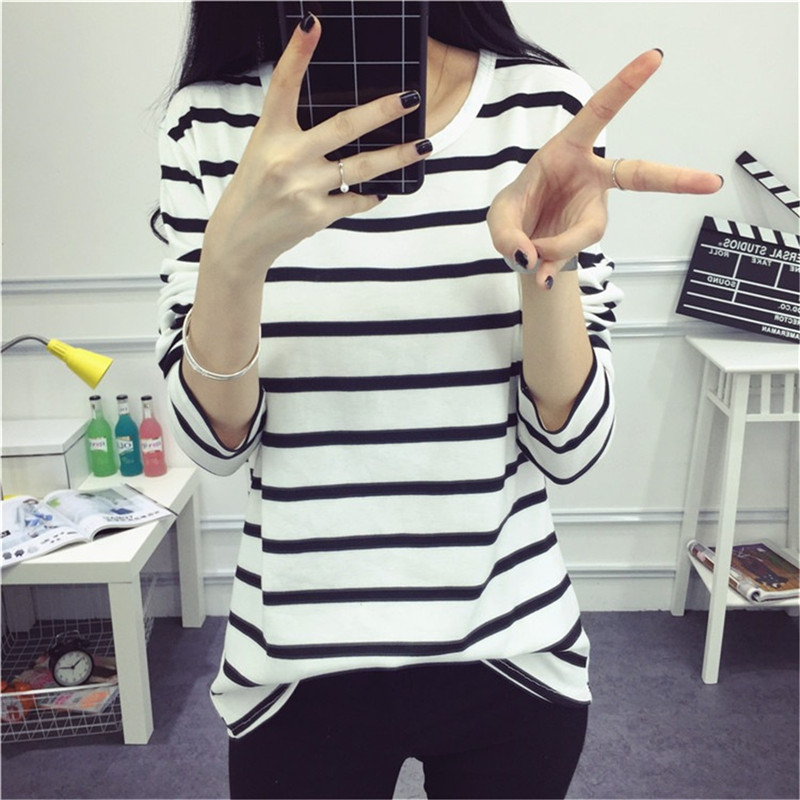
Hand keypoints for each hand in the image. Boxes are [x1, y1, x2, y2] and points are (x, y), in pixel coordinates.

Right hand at [202, 14, 429, 275]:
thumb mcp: (265, 148)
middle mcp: (287, 159)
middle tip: (411, 97)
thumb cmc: (256, 186)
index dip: (297, 53)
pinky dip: (371, 194)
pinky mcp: (317, 215)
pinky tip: (384, 189)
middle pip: (343, 127)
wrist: (241, 237)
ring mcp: (304, 189)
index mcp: (270, 133)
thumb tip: (344, 115)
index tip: (313, 24)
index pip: (283, 86)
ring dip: (398, 156)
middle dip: (381, 111)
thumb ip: (296, 130)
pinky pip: (356, 199)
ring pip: (362, 167)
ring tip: (424, 146)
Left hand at [486, 49, 723, 289]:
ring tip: (531, 255)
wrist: (520, 247)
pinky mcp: (588, 236)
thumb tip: (532, 258)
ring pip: (587, 231)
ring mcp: (593, 209)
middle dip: (674, 179)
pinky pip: (574, 253)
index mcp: (567, 150)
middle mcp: (590, 177)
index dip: (625, 85)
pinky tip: (539, 276)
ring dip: (556, 246)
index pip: (598, 113)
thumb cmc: (515, 214)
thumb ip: (508, 235)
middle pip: (638, 175)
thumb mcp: (499, 218)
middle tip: (711, 183)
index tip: (655, 57)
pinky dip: (551, 265)